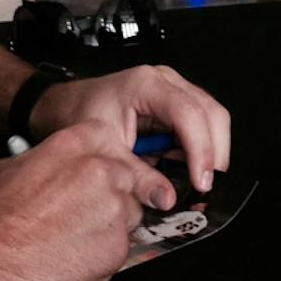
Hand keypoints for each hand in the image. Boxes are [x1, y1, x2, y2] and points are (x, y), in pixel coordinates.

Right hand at [0, 121, 174, 280]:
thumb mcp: (0, 169)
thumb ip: (33, 160)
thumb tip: (35, 163)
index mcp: (73, 145)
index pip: (106, 139)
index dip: (101, 157)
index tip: (96, 171)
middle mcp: (100, 173)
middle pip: (125, 176)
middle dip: (110, 193)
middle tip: (83, 211)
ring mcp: (113, 211)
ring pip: (128, 213)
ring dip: (109, 224)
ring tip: (73, 238)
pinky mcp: (117, 249)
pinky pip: (120, 247)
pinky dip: (102, 255)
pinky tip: (73, 258)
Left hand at [29, 65, 232, 192]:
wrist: (67, 106)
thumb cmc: (80, 115)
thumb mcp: (103, 149)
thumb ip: (136, 176)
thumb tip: (167, 198)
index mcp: (146, 85)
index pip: (188, 114)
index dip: (200, 149)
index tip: (200, 180)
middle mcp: (166, 82)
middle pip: (212, 113)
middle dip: (213, 152)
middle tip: (203, 186)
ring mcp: (175, 91)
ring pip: (214, 119)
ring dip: (210, 152)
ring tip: (193, 180)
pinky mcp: (177, 105)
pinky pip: (202, 126)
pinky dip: (200, 150)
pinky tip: (186, 168)